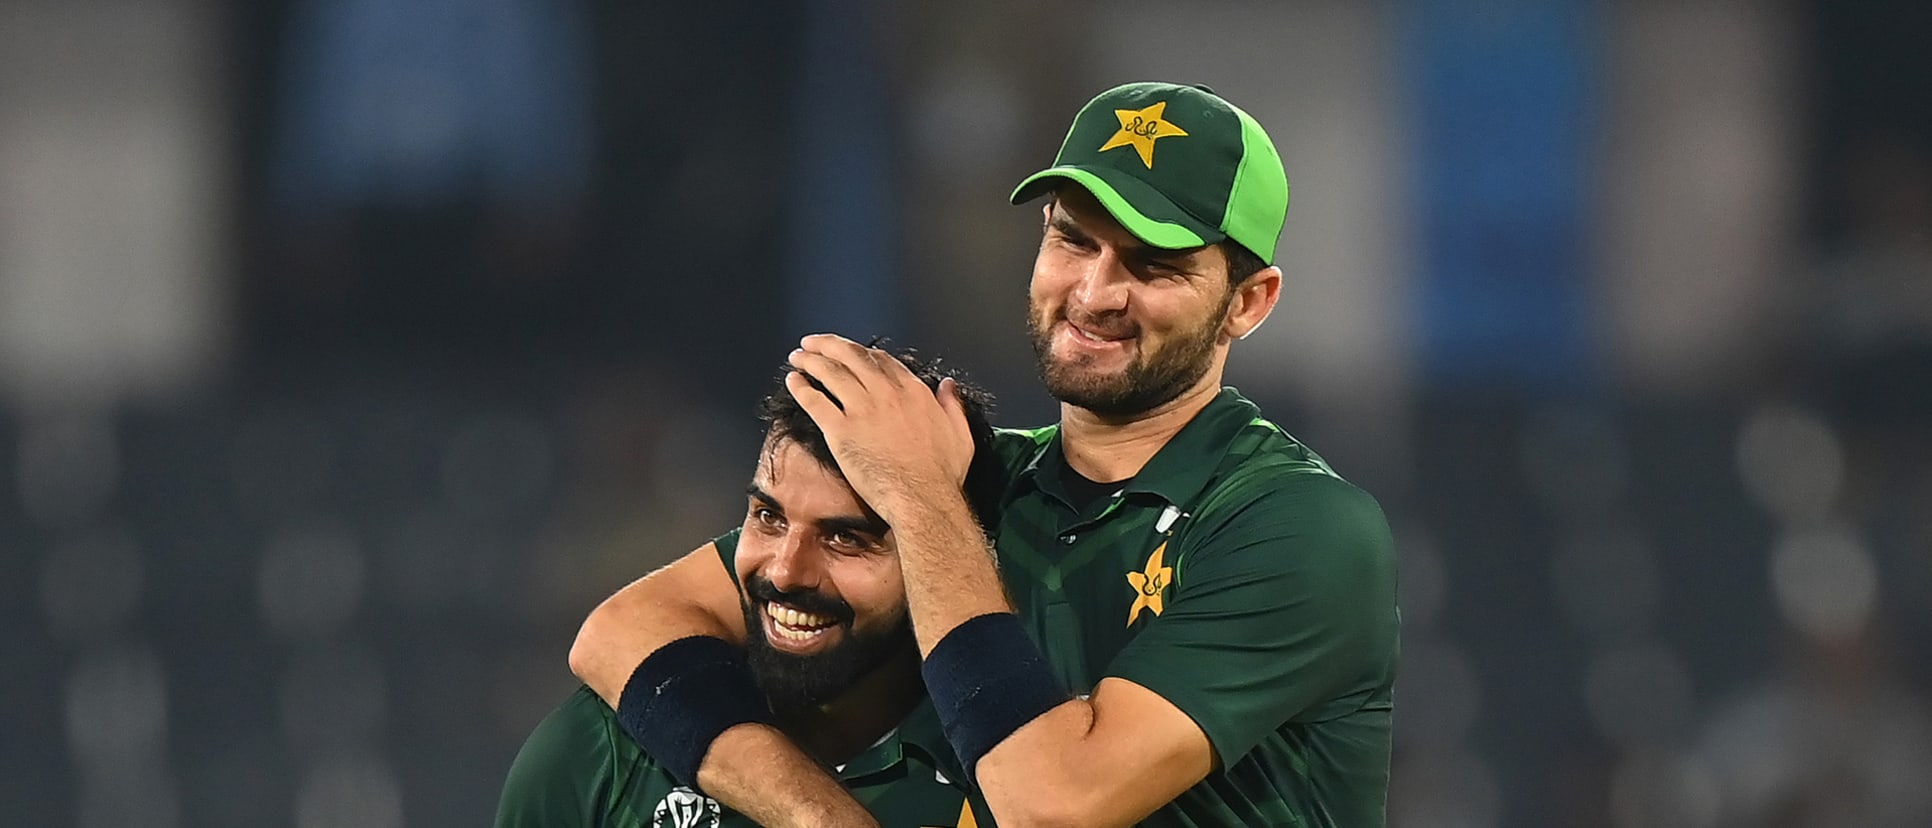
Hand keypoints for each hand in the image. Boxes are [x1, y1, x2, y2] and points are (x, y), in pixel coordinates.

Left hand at [785, 334, 974, 519]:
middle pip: (852, 356)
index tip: (852, 352)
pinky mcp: (841, 431)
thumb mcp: (959, 433)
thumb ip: (952, 405)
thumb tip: (948, 386)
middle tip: (813, 342)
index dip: (863, 353)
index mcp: (913, 391)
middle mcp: (886, 393)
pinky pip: (815, 402)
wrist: (923, 499)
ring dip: (811, 360)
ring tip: (798, 356)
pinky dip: (802, 388)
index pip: (882, 360)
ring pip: (830, 372)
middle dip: (829, 345)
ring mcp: (862, 410)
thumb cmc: (942, 474)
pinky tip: (793, 381)